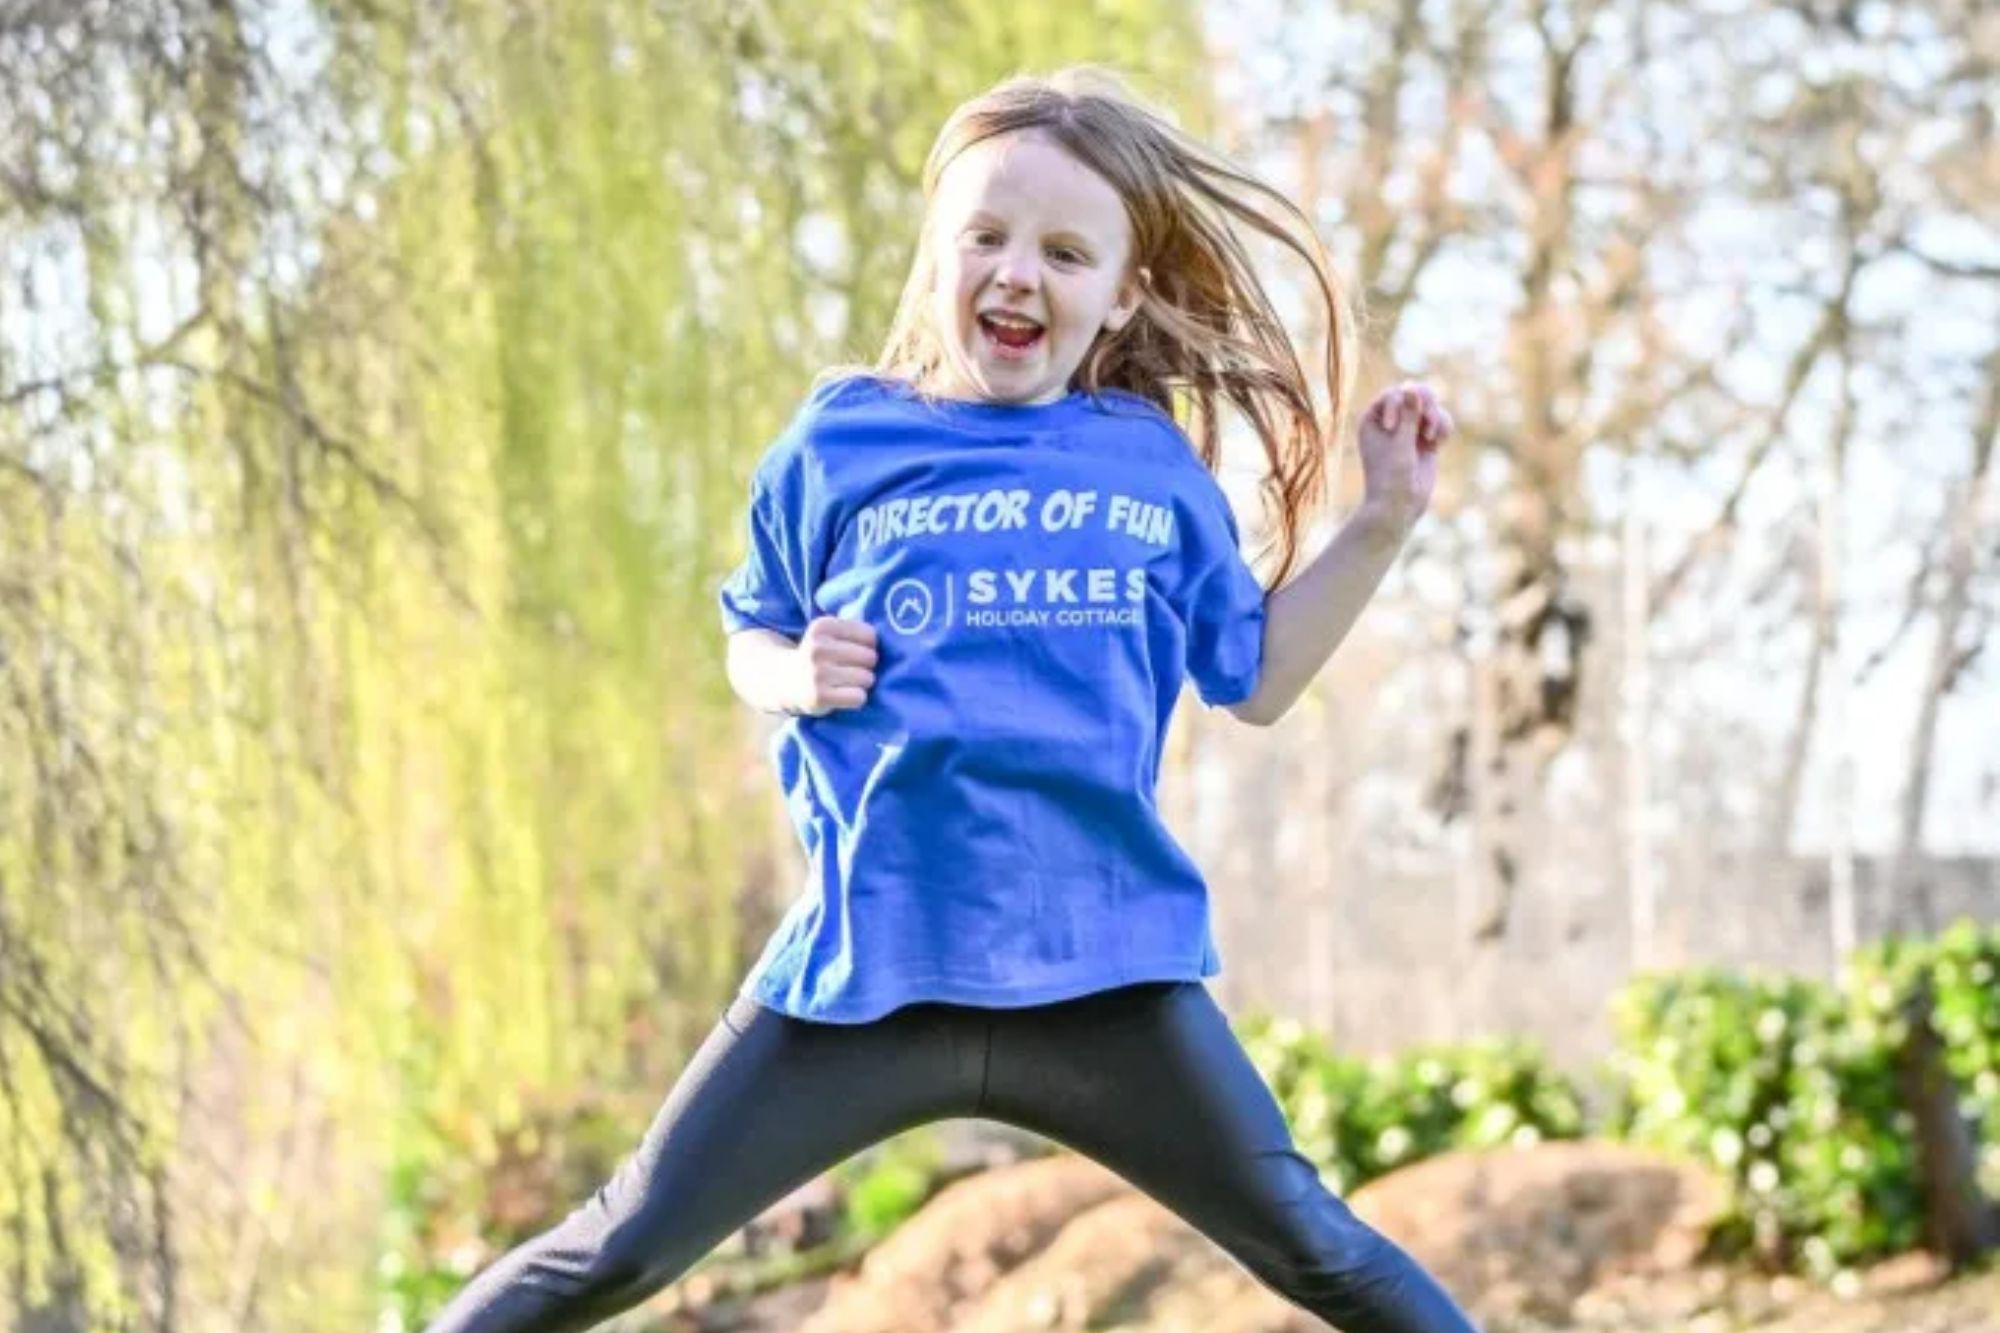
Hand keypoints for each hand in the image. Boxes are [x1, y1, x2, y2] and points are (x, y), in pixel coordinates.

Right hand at [783, 617, 877, 715]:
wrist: (783, 680)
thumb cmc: (818, 655)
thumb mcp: (828, 634)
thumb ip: (854, 631)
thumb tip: (893, 640)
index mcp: (822, 626)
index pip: (870, 635)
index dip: (868, 646)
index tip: (854, 652)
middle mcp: (818, 648)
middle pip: (870, 657)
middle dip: (866, 666)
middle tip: (851, 670)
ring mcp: (818, 673)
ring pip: (867, 678)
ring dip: (862, 683)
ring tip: (846, 682)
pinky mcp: (819, 697)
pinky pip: (859, 697)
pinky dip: (856, 698)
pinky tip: (843, 695)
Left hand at [1356, 379, 1452, 531]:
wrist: (1399, 506)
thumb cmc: (1391, 476)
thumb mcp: (1399, 442)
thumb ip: (1409, 415)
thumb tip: (1412, 386)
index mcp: (1373, 418)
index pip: (1393, 393)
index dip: (1399, 403)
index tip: (1393, 428)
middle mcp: (1390, 420)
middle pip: (1415, 393)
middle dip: (1426, 406)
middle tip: (1428, 425)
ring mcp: (1409, 429)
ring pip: (1431, 405)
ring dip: (1436, 417)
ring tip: (1432, 437)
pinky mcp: (1425, 439)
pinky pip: (1440, 420)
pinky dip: (1443, 427)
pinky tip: (1439, 442)